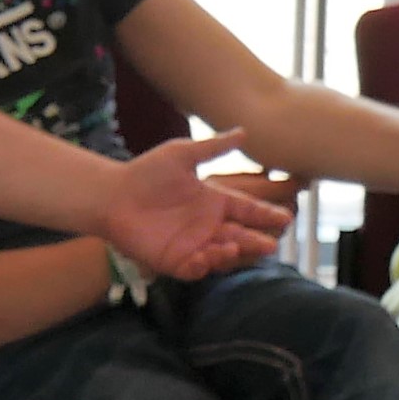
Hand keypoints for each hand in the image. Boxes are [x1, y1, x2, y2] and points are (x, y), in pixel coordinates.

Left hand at [100, 132, 293, 285]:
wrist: (113, 194)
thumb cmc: (145, 172)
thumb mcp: (181, 154)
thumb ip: (213, 147)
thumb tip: (244, 131)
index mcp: (214, 201)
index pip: (247, 210)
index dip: (265, 215)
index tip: (285, 218)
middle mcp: (208, 225)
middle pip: (241, 236)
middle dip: (256, 241)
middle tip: (272, 244)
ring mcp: (194, 245)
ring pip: (223, 254)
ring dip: (233, 253)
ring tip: (235, 245)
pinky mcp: (176, 261)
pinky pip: (197, 268)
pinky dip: (205, 264)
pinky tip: (208, 254)